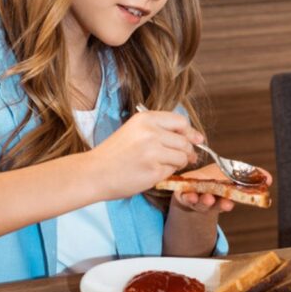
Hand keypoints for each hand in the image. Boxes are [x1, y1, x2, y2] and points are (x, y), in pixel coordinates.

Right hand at [87, 110, 203, 199]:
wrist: (94, 173)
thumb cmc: (114, 154)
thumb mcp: (135, 131)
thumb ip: (161, 130)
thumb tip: (196, 137)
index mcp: (146, 119)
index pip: (181, 122)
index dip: (190, 132)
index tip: (196, 140)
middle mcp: (151, 132)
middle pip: (185, 141)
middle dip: (188, 152)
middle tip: (184, 158)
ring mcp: (153, 151)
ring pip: (182, 157)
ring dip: (178, 163)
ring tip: (163, 165)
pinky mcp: (154, 170)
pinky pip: (172, 171)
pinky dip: (167, 173)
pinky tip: (152, 173)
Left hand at [170, 165, 274, 213]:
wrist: (191, 186)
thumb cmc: (214, 179)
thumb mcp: (233, 175)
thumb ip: (250, 176)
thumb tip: (269, 178)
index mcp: (221, 198)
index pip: (226, 203)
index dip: (227, 204)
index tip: (230, 204)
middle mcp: (208, 200)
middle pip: (213, 205)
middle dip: (218, 205)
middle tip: (223, 203)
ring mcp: (195, 198)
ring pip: (199, 202)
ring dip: (203, 201)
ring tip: (207, 198)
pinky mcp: (182, 195)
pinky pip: (183, 196)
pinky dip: (186, 196)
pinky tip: (188, 193)